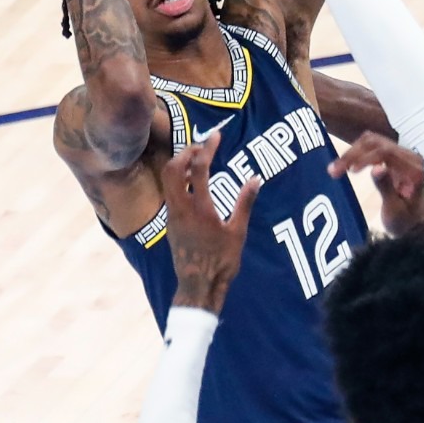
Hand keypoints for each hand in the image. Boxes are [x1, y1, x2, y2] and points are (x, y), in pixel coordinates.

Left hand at [162, 134, 261, 313]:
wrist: (198, 286)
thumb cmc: (222, 262)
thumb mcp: (238, 232)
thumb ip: (244, 203)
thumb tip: (255, 179)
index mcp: (200, 209)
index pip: (199, 169)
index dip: (207, 148)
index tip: (215, 136)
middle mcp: (180, 209)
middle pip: (173, 169)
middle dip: (185, 152)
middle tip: (202, 147)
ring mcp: (172, 216)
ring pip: (168, 181)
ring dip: (180, 166)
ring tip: (198, 161)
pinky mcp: (170, 223)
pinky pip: (170, 193)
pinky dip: (179, 180)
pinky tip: (194, 184)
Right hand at [328, 132, 423, 235]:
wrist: (415, 224)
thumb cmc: (405, 222)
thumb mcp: (394, 210)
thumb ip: (386, 187)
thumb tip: (376, 168)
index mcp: (414, 170)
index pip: (386, 153)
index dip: (364, 158)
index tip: (348, 171)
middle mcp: (411, 157)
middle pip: (377, 143)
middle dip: (353, 154)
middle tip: (333, 170)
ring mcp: (403, 154)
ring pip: (372, 141)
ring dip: (352, 152)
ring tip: (335, 168)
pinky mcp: (394, 155)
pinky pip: (372, 146)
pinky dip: (357, 152)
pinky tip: (345, 164)